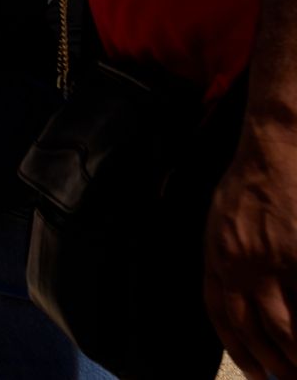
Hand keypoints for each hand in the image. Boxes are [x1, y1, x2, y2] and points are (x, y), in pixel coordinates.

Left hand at [203, 120, 296, 378]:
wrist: (273, 148)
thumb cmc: (249, 183)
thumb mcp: (219, 222)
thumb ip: (224, 260)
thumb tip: (237, 297)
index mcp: (215, 258)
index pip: (222, 317)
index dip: (241, 351)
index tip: (257, 373)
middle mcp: (239, 266)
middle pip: (257, 331)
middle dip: (276, 363)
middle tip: (288, 378)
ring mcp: (273, 263)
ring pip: (288, 328)